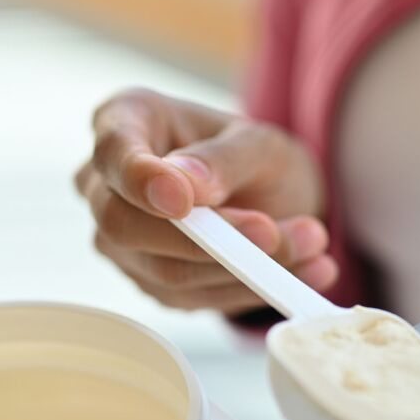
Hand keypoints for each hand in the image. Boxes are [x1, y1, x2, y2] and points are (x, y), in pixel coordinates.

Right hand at [75, 88, 337, 311]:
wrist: (274, 197)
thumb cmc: (255, 156)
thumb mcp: (258, 142)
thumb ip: (224, 159)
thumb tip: (186, 187)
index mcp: (124, 121)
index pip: (113, 152)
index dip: (139, 179)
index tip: (182, 202)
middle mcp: (106, 186)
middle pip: (126, 226)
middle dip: (208, 240)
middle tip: (272, 234)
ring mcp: (124, 242)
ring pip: (169, 272)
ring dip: (249, 267)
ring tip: (312, 243)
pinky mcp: (154, 283)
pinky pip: (200, 298)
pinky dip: (257, 287)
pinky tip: (309, 270)